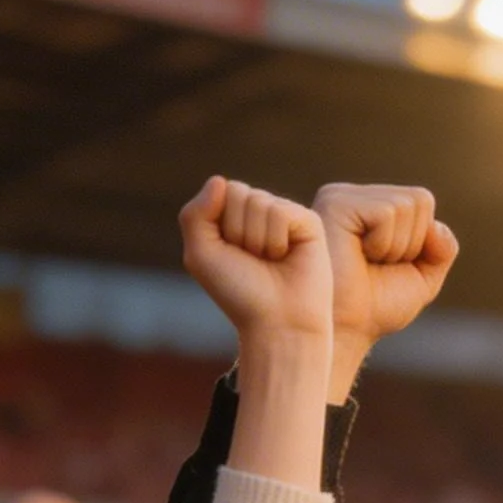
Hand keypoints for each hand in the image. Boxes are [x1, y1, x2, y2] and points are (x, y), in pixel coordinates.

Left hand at [181, 177, 331, 348]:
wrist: (275, 322)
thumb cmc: (238, 292)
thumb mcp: (200, 255)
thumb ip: (194, 215)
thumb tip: (219, 180)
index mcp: (235, 215)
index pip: (220, 190)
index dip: (219, 225)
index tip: (231, 254)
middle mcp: (261, 211)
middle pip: (238, 192)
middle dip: (237, 231)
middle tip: (252, 260)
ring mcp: (286, 214)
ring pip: (259, 202)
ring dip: (257, 240)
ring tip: (270, 262)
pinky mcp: (308, 221)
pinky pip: (280, 212)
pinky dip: (276, 240)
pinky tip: (286, 257)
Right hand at [313, 183, 457, 397]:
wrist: (344, 330)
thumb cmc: (375, 308)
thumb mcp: (422, 278)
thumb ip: (442, 249)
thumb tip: (437, 225)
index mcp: (371, 206)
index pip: (422, 201)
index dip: (420, 242)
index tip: (389, 266)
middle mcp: (354, 196)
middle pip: (420, 200)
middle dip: (410, 244)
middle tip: (376, 266)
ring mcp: (343, 196)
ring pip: (404, 206)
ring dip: (394, 247)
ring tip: (365, 262)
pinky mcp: (336, 204)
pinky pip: (386, 213)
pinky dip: (382, 243)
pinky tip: (356, 255)